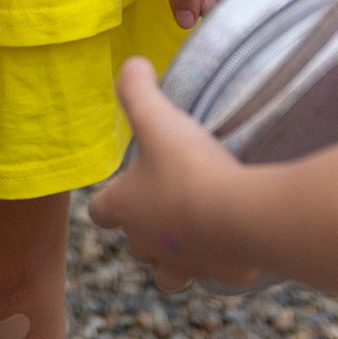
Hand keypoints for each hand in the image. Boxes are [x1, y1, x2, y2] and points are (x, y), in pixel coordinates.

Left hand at [89, 61, 268, 291]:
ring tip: (197, 234)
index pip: (99, 211)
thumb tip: (131, 64)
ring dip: (177, 257)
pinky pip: (218, 273)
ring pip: (169, 274)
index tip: (125, 186)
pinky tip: (238, 243)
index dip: (108, 198)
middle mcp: (148, 244)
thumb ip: (138, 89)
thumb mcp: (157, 119)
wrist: (238, 215)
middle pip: (136, 245)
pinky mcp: (222, 273)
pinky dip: (223, 261)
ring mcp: (184, 264)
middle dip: (146, 230)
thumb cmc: (187, 168)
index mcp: (126, 208)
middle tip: (168, 202)